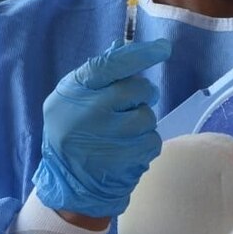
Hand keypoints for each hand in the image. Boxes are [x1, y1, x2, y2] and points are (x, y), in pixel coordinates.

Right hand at [33, 38, 171, 218]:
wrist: (68, 185)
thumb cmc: (71, 133)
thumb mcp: (70, 99)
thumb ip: (96, 76)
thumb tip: (124, 48)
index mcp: (73, 92)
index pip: (108, 65)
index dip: (138, 55)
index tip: (163, 48)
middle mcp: (88, 112)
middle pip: (137, 89)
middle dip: (141, 95)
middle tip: (130, 105)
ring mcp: (108, 138)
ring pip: (148, 116)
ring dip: (142, 123)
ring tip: (123, 133)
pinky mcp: (125, 160)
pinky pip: (153, 140)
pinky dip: (145, 144)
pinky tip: (127, 149)